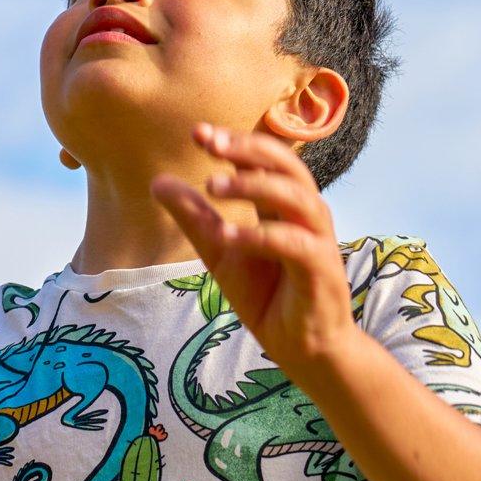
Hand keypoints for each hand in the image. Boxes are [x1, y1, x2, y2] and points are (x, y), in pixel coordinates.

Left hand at [150, 124, 355, 375]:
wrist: (301, 348)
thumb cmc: (267, 294)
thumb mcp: (220, 252)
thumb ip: (194, 217)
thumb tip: (157, 181)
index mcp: (283, 204)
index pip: (264, 160)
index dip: (234, 142)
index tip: (197, 132)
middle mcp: (306, 214)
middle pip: (286, 165)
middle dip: (248, 150)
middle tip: (209, 143)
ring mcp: (318, 240)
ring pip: (296, 197)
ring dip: (254, 185)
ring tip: (212, 185)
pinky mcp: (323, 271)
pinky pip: (295, 244)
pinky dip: (262, 236)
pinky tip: (229, 235)